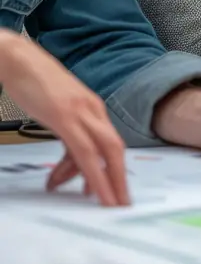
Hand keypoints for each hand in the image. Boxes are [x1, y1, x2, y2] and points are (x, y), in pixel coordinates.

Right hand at [0, 30, 127, 205]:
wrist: (18, 58)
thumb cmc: (35, 82)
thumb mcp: (57, 110)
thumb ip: (68, 133)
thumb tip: (71, 164)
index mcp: (92, 107)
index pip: (111, 143)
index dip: (117, 170)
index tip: (117, 192)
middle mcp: (91, 109)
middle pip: (115, 149)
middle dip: (119, 180)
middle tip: (119, 206)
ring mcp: (80, 111)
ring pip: (102, 152)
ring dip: (102, 181)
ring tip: (96, 202)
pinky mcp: (64, 115)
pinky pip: (82, 151)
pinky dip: (86, 172)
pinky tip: (74, 186)